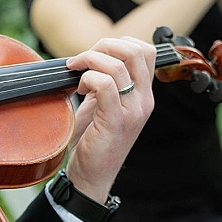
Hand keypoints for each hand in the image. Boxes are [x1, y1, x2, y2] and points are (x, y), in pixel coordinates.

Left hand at [64, 36, 155, 202]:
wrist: (90, 177)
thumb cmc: (92, 143)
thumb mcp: (101, 106)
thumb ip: (104, 83)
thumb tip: (91, 58)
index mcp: (143, 95)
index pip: (146, 51)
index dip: (119, 44)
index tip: (95, 55)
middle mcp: (144, 101)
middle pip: (136, 51)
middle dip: (104, 46)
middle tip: (82, 59)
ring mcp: (132, 112)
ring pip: (117, 65)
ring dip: (90, 61)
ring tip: (75, 74)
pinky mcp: (115, 122)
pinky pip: (104, 85)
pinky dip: (88, 79)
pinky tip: (79, 89)